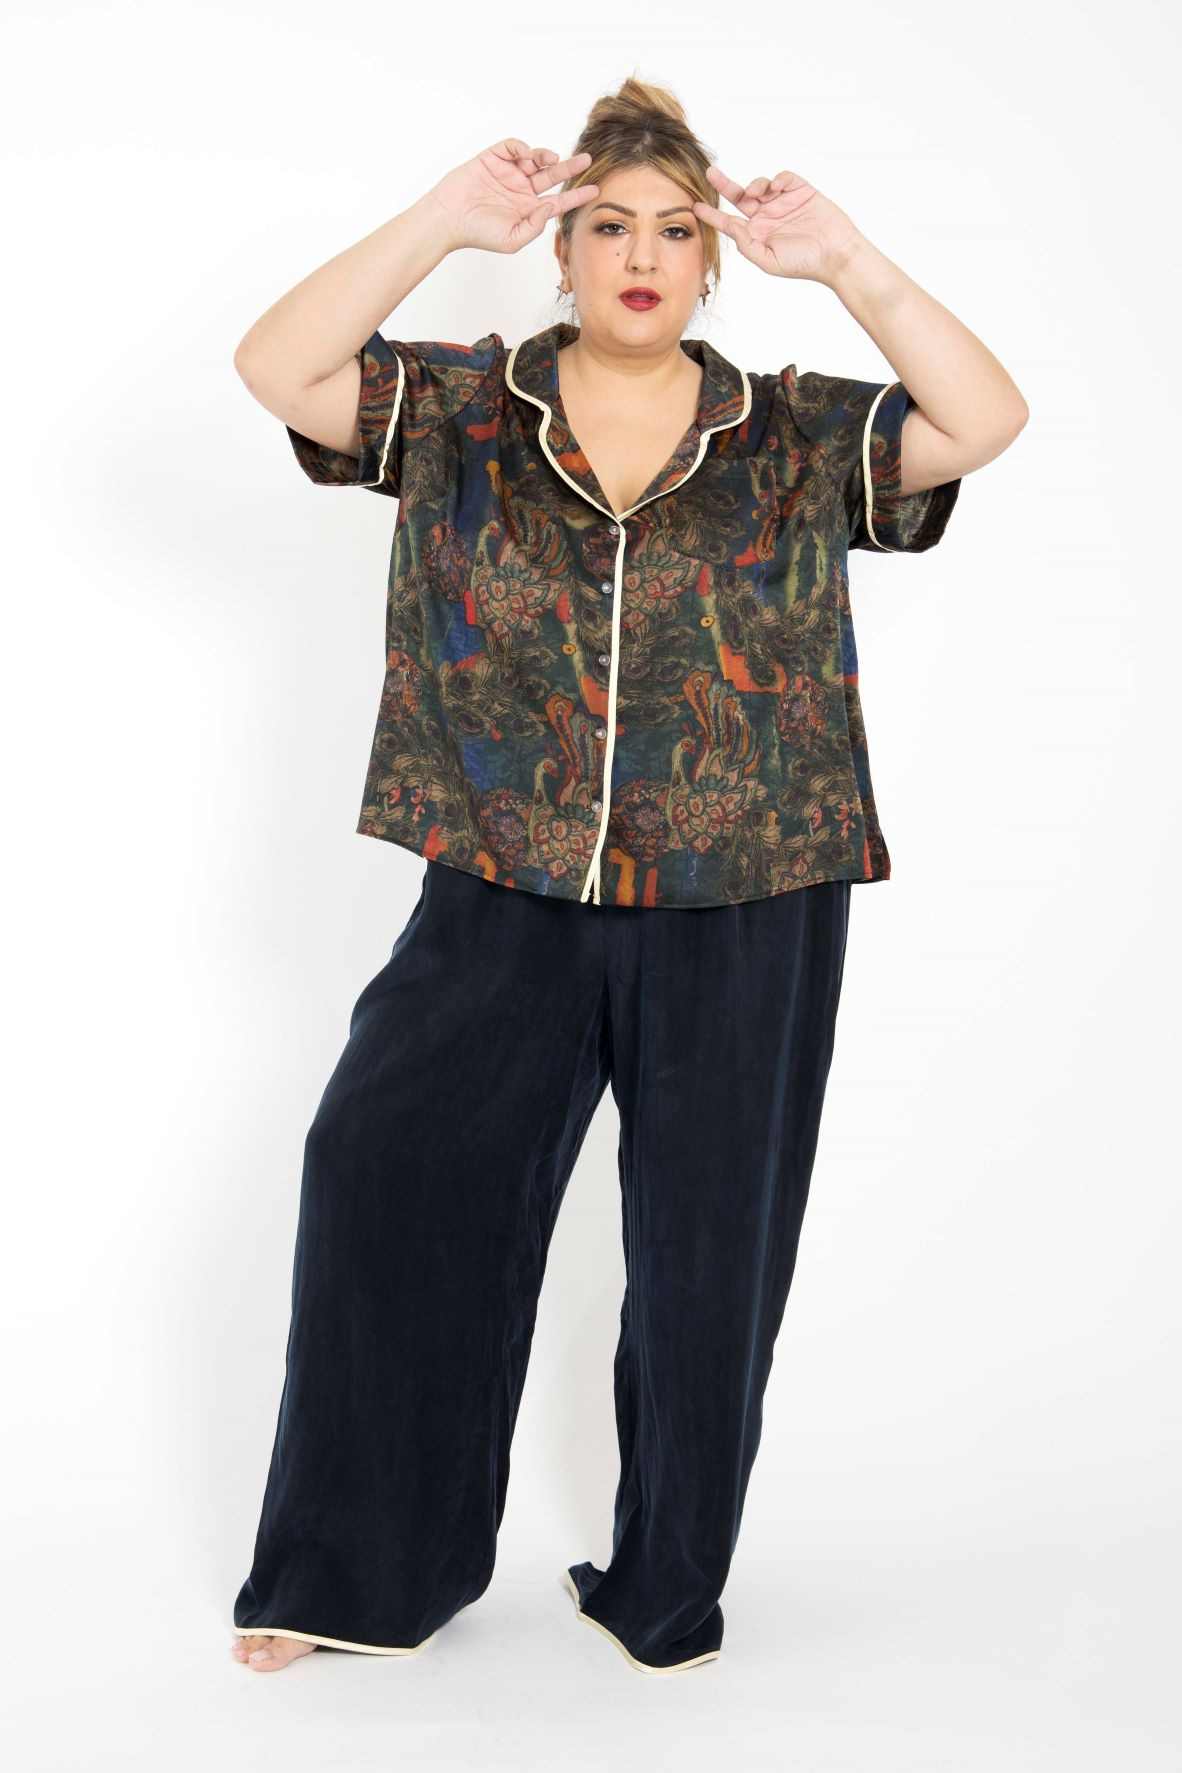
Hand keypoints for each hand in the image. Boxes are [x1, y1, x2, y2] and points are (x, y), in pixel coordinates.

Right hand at [424, 140, 599, 254]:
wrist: (449, 218)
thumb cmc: (478, 233)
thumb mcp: (513, 239)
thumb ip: (535, 226)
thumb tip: (550, 206)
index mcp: (528, 210)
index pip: (558, 201)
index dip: (577, 196)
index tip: (595, 191)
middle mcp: (521, 190)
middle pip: (552, 176)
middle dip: (570, 168)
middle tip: (586, 160)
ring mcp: (507, 173)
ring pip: (535, 159)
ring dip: (544, 157)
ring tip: (548, 160)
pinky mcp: (493, 159)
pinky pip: (513, 147)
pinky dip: (522, 148)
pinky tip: (525, 155)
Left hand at [691, 164, 864, 284]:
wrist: (835, 254)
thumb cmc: (803, 263)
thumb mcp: (768, 261)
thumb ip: (747, 245)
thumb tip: (730, 227)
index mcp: (757, 234)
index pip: (729, 222)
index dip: (712, 214)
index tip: (694, 207)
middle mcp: (767, 217)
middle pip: (739, 196)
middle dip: (724, 185)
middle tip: (710, 172)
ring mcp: (783, 202)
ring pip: (760, 185)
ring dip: (755, 185)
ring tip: (758, 192)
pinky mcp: (800, 191)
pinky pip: (783, 178)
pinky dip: (777, 179)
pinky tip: (777, 188)